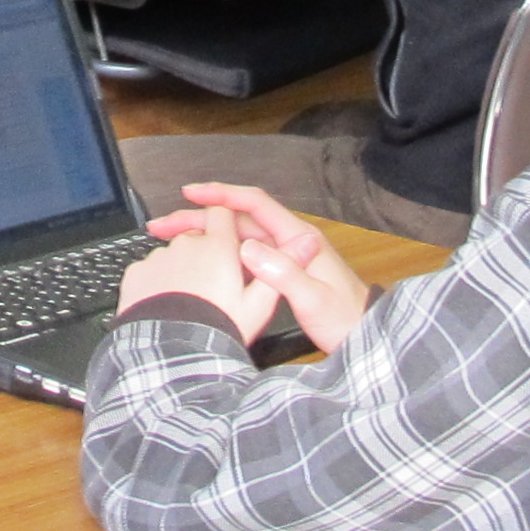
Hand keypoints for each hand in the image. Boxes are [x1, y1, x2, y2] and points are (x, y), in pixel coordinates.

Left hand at [117, 201, 283, 341]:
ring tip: (190, 302)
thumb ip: (280, 267)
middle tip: (213, 287)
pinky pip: (149, 271)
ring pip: (173, 255)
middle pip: (197, 236)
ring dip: (181, 270)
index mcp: (218, 247)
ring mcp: (158, 257)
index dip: (226, 222)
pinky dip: (157, 283)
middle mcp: (186, 245)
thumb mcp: (259, 304)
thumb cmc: (218, 330)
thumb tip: (306, 242)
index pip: (222, 212)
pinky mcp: (137, 274)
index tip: (228, 237)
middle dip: (204, 254)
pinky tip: (168, 306)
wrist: (172, 354)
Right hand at [159, 182, 375, 356]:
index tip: (192, 193)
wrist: (365, 337)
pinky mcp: (281, 273)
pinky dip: (218, 255)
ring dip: (205, 237)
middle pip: (238, 221)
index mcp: (298, 238)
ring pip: (237, 239)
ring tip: (173, 243)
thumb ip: (283, 273)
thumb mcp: (314, 299)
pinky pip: (243, 257)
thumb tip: (248, 250)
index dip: (221, 195)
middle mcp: (290, 242)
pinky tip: (201, 265)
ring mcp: (285, 257)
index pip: (254, 204)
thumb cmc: (346, 319)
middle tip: (164, 226)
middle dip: (199, 219)